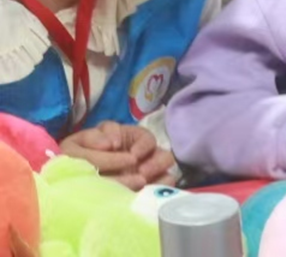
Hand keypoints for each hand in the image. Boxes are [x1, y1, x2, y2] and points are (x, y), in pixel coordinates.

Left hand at [61, 122, 176, 189]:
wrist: (70, 202)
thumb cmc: (72, 169)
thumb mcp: (73, 151)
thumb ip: (91, 144)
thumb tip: (113, 145)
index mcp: (112, 140)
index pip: (125, 131)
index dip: (122, 137)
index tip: (112, 147)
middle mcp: (131, 151)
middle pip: (150, 142)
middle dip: (144, 152)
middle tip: (135, 165)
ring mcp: (143, 168)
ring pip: (164, 157)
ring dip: (156, 164)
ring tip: (143, 178)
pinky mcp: (150, 186)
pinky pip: (167, 180)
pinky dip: (163, 182)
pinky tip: (150, 188)